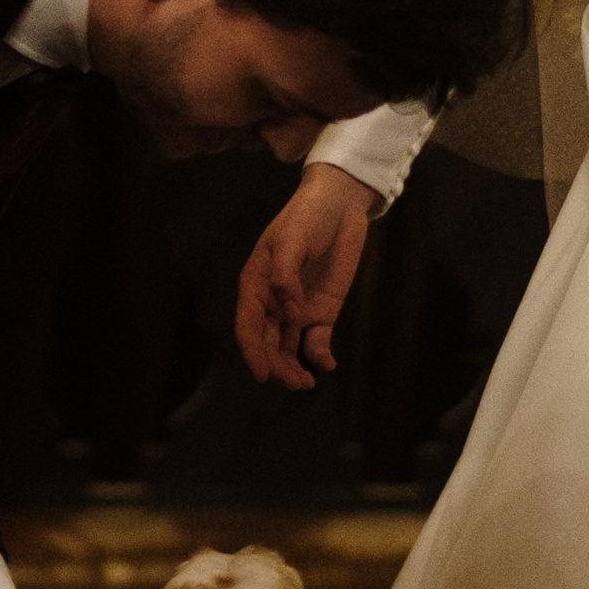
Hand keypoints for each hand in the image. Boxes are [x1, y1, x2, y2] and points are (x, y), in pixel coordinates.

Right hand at [236, 162, 381, 388]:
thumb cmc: (307, 216)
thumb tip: (289, 312)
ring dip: (293, 366)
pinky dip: (319, 355)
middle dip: (276, 365)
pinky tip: (327, 365)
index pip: (248, 324)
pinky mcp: (322, 309)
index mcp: (256, 284)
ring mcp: (297, 308)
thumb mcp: (291, 240)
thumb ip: (285, 275)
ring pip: (288, 346)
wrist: (340, 204)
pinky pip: (317, 339)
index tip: (262, 374)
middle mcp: (273, 301)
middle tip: (293, 382)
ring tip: (305, 383)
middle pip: (267, 341)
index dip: (252, 351)